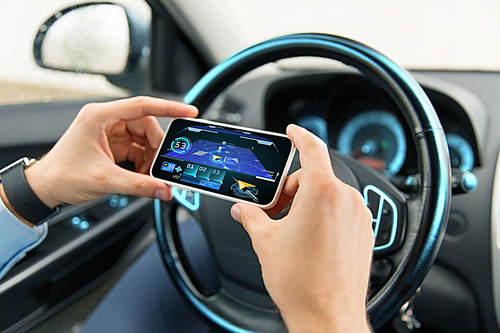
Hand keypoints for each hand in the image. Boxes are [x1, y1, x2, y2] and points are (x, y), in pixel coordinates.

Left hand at [24, 96, 197, 207]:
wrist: (44, 187)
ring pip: (143, 137)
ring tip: (148, 174)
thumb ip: (139, 185)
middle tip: (162, 164)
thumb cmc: (62, 175)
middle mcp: (106, 119)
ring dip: (150, 156)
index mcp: (100, 116)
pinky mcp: (112, 143)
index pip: (142, 105)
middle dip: (156, 146)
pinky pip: (137, 147)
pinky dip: (143, 161)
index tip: (188, 111)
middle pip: (146, 124)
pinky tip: (141, 174)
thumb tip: (163, 189)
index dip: (169, 107)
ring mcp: (109, 131)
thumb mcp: (105, 180)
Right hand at [230, 124, 373, 332]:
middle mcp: (345, 200)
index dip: (300, 135)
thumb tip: (244, 209)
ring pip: (327, 195)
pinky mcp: (364, 232)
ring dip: (306, 204)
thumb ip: (252, 217)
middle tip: (273, 210)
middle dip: (290, 189)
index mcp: (322, 193)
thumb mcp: (266, 241)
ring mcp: (358, 217)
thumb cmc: (303, 282)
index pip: (312, 149)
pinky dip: (323, 216)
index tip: (294, 132)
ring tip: (289, 230)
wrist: (328, 316)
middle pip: (314, 177)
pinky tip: (308, 238)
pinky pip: (340, 211)